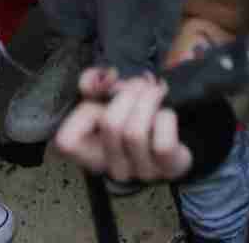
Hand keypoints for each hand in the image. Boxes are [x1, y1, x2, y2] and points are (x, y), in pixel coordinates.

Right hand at [51, 68, 191, 181]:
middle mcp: (112, 167)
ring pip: (134, 133)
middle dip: (129, 93)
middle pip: (109, 125)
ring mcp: (139, 171)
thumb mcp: (110, 96)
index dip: (84, 111)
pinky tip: (167, 114)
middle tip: (141, 86)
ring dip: (149, 100)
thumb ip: (94, 83)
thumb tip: (105, 77)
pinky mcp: (167, 169)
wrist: (180, 134)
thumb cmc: (138, 114)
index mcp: (92, 152)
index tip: (105, 96)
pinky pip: (162, 144)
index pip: (67, 141)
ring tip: (156, 92)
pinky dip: (166, 118)